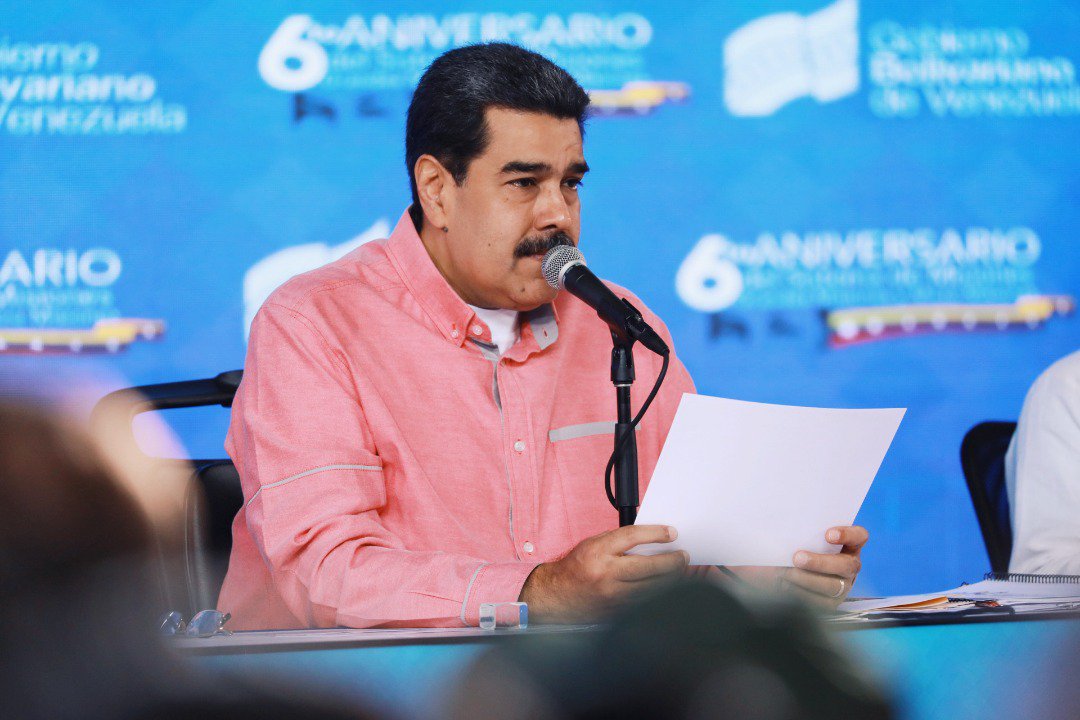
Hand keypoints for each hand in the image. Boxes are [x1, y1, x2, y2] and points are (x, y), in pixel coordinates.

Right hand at [519, 525, 689, 622]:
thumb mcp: (592, 545)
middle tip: (683, 556)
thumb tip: (650, 542)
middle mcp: (605, 574)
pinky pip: (643, 602)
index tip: (672, 533)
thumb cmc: (575, 567)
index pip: (633, 537)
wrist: (555, 596)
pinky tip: (666, 588)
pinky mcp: (615, 612)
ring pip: (651, 588)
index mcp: (598, 551)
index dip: (656, 534)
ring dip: (670, 579)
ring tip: (679, 571)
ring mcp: (612, 596)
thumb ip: (618, 542)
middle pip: (648, 566)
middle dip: (672, 561)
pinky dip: (657, 594)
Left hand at [784, 525, 867, 606]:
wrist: (792, 573)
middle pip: (845, 565)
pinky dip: (801, 592)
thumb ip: (804, 534)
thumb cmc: (800, 547)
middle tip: (797, 558)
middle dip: (820, 562)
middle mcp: (849, 566)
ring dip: (807, 579)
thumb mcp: (806, 538)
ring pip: (833, 586)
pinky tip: (786, 585)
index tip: (828, 535)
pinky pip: (821, 602)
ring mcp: (843, 586)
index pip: (859, 536)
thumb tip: (786, 530)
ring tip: (786, 573)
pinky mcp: (831, 603)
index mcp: (849, 545)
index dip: (847, 534)